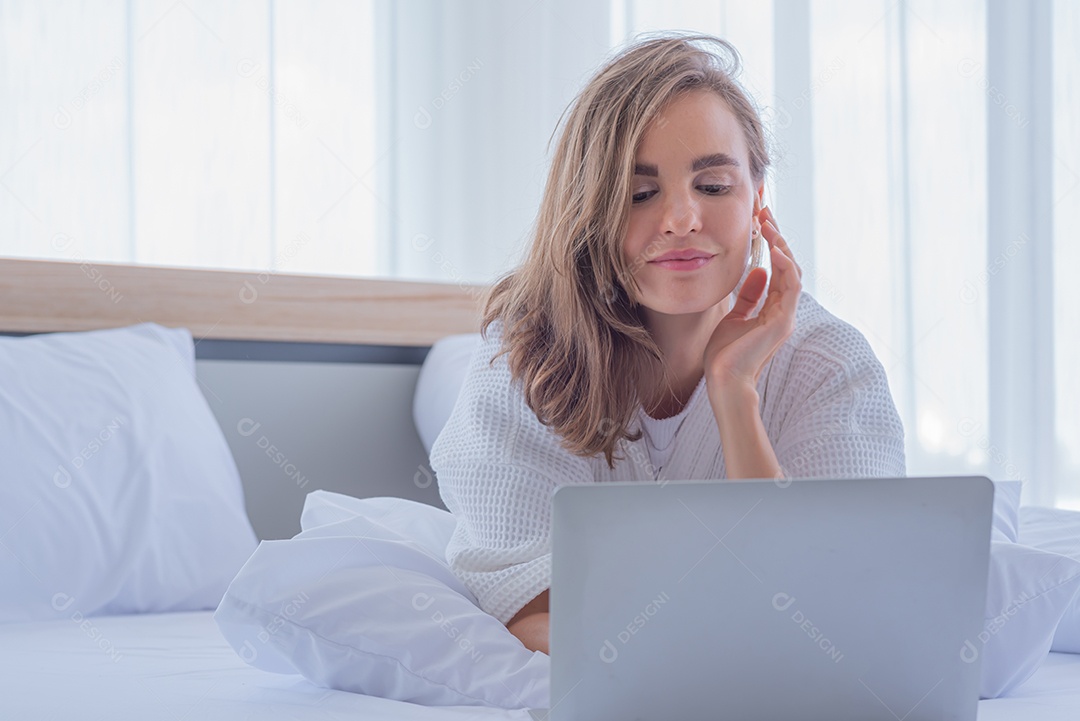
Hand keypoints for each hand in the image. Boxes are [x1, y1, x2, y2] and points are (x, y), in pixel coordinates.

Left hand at [703, 206, 801, 390]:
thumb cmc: (724, 355)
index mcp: (774, 309)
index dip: (772, 242)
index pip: (778, 268)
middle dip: (777, 236)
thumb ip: (749, 296)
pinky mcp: (783, 322)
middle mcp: (784, 310)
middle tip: (765, 211)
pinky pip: (792, 287)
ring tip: (768, 223)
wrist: (723, 380)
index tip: (761, 218)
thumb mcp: (734, 317)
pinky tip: (775, 248)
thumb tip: (759, 271)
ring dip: (782, 245)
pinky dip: (786, 265)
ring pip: (793, 271)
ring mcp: (786, 316)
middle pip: (788, 265)